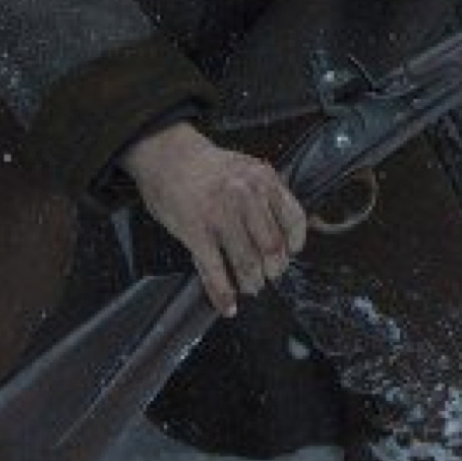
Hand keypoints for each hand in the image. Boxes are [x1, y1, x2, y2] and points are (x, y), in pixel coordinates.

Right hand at [117, 121, 308, 316]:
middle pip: (272, 247)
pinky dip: (223, 294)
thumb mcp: (247, 168)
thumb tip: (287, 226)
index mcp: (263, 180)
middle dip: (274, 270)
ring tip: (250, 287)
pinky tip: (228, 305)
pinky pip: (214, 270)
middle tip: (268, 276)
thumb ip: (267, 193)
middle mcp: (246, 197)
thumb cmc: (208, 166)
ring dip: (251, 283)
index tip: (288, 253)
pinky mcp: (196, 232)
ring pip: (247, 263)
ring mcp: (220, 215)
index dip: (294, 244)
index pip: (293, 220)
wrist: (166, 155)